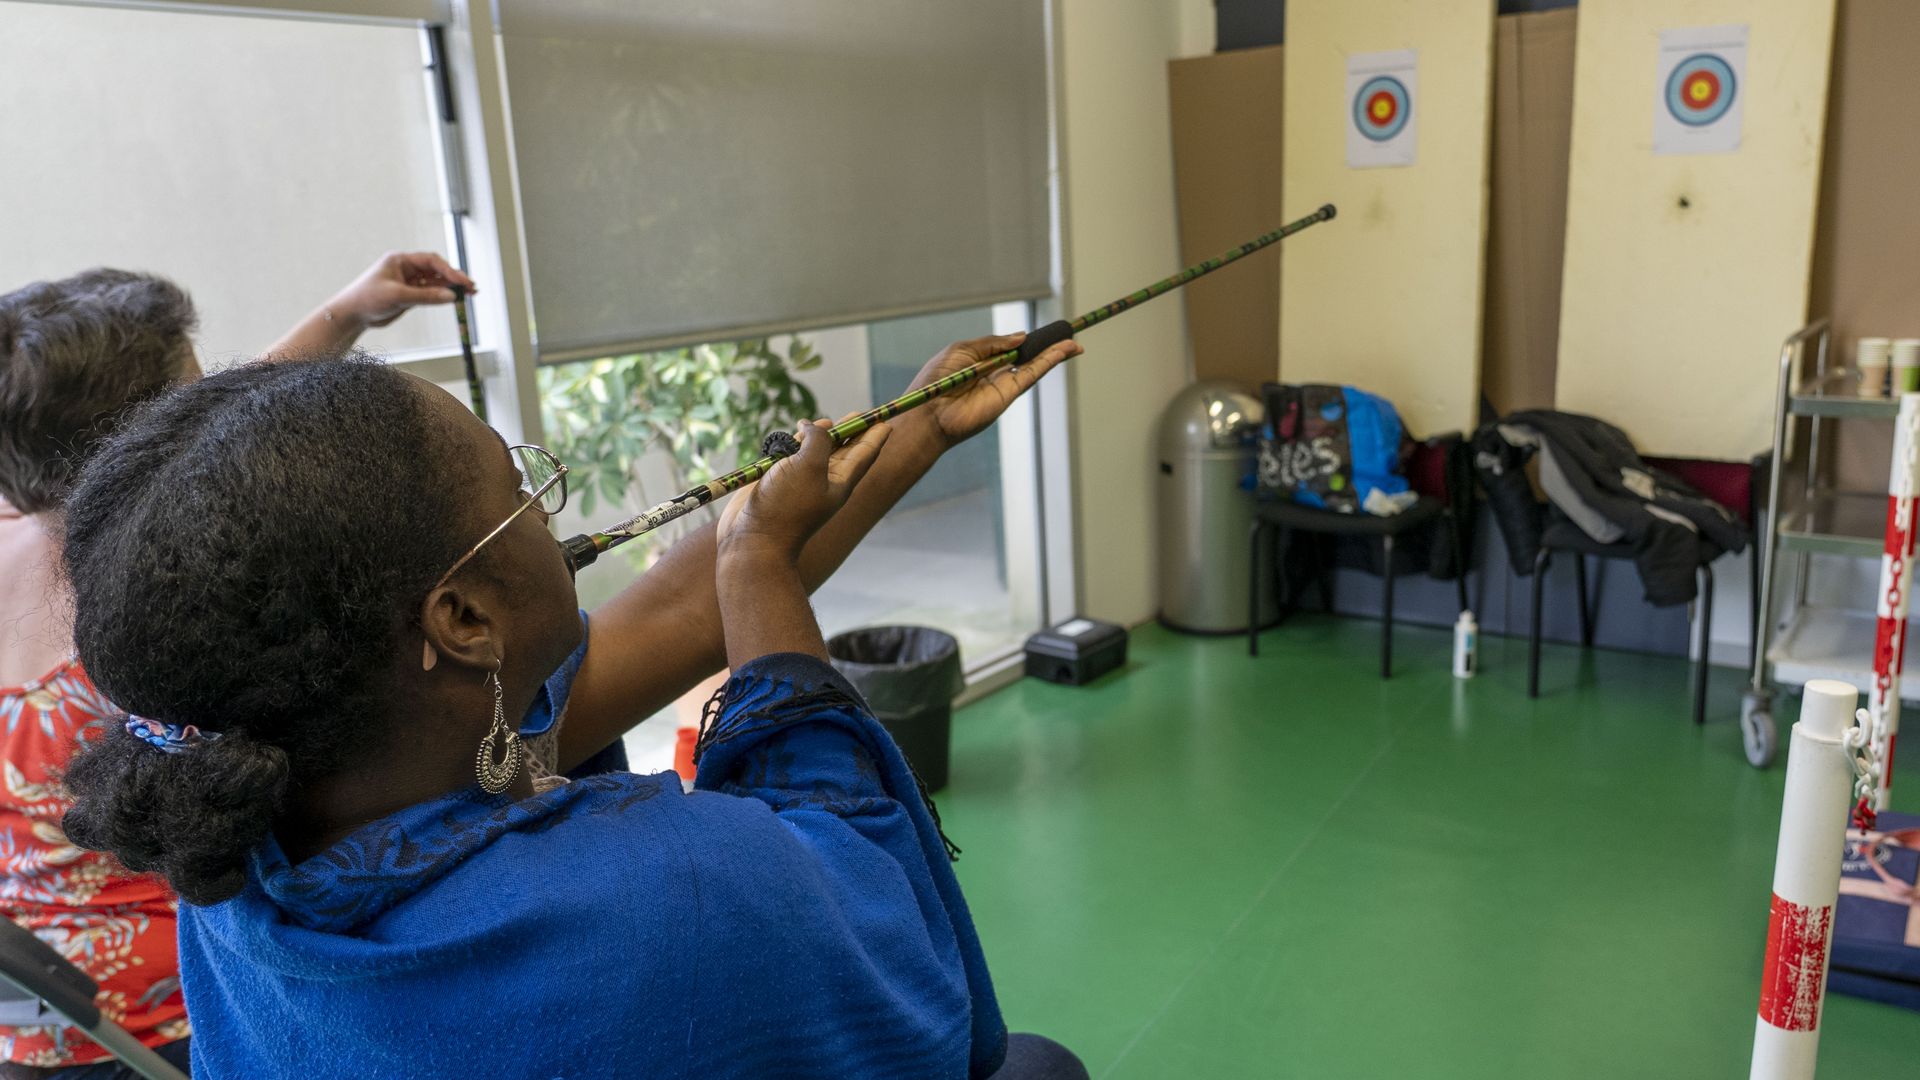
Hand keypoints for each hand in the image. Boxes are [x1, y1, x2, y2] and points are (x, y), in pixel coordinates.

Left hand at [329, 252, 476, 329]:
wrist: (352, 314)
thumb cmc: (368, 298)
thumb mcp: (398, 296)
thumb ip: (426, 296)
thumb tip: (451, 296)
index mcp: (401, 260)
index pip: (431, 261)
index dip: (449, 270)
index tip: (462, 281)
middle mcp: (406, 268)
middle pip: (437, 270)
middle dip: (454, 278)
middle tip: (471, 287)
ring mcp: (409, 282)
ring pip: (436, 282)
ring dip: (451, 288)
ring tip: (469, 294)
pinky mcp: (410, 295)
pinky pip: (431, 293)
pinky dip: (443, 296)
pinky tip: (455, 300)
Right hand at [715, 420, 890, 561]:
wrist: (754, 538)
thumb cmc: (787, 505)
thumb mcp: (810, 466)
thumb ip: (819, 441)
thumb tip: (813, 426)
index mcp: (841, 481)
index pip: (865, 452)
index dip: (876, 435)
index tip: (887, 421)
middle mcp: (825, 480)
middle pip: (844, 449)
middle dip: (852, 431)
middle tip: (861, 415)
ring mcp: (801, 480)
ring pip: (817, 451)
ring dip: (822, 434)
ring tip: (827, 421)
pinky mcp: (779, 480)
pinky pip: (793, 455)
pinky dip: (796, 442)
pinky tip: (797, 431)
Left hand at [911, 331, 1082, 448]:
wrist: (930, 413)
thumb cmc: (937, 380)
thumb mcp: (963, 349)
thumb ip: (993, 343)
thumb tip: (1022, 336)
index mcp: (981, 361)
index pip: (1010, 348)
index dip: (1028, 340)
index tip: (1045, 332)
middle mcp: (995, 374)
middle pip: (1028, 357)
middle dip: (1048, 347)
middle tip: (1068, 335)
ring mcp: (1004, 385)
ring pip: (1035, 365)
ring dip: (1055, 354)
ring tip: (1075, 343)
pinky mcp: (1009, 395)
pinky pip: (1032, 374)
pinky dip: (1049, 362)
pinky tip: (1063, 351)